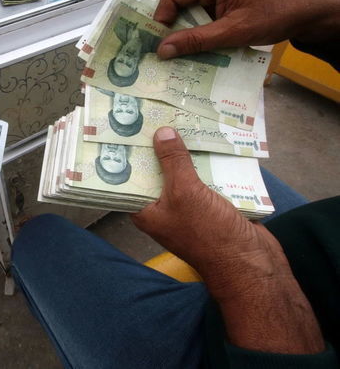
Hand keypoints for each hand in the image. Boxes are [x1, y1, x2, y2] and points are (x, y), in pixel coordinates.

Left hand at [131, 127, 323, 353]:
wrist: (250, 263)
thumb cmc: (208, 232)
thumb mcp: (185, 192)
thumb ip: (172, 161)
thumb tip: (161, 133)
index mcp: (146, 211)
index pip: (129, 178)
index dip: (128, 155)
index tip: (127, 127)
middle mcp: (163, 208)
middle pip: (158, 172)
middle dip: (160, 147)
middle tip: (158, 113)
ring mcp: (188, 207)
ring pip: (184, 173)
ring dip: (187, 152)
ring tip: (184, 118)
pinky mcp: (211, 205)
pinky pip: (206, 178)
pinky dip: (208, 163)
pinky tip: (212, 139)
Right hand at [153, 0, 339, 58]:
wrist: (314, 10)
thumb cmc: (278, 13)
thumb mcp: (234, 31)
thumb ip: (196, 40)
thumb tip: (162, 50)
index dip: (162, 20)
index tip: (157, 44)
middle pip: (183, 4)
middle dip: (176, 30)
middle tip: (167, 55)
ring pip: (195, 13)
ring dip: (192, 34)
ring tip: (185, 56)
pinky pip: (209, 15)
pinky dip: (205, 32)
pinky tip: (204, 50)